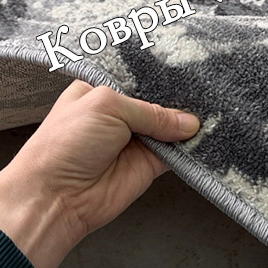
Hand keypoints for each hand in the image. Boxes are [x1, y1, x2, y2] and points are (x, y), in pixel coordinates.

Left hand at [0, 81, 199, 267]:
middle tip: (206, 89)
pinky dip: (189, 148)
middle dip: (180, 99)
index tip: (189, 70)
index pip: (139, 78)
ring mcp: (135, 140)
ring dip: (187, 125)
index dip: (162, 77)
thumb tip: (187, 122)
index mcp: (101, 91)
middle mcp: (119, 115)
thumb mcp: (107, 107)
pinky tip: (204, 137)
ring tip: (211, 111)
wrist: (56, 197)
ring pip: (170, 127)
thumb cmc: (65, 144)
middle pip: (159, 102)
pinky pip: (175, 154)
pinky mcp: (147, 165)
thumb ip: (150, 111)